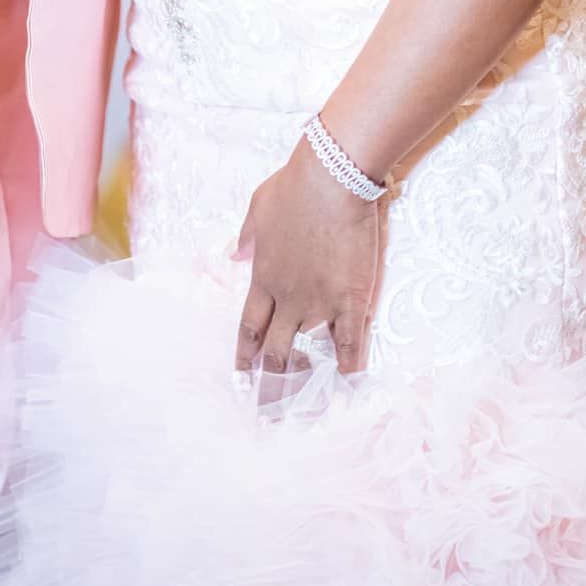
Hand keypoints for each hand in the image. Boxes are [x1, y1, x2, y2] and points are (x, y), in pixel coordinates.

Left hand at [234, 138, 382, 378]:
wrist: (331, 179)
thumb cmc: (293, 187)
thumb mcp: (258, 208)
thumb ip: (247, 237)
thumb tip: (234, 254)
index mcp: (263, 277)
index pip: (250, 326)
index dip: (245, 354)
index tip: (242, 374)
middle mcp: (288, 297)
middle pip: (275, 349)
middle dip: (270, 380)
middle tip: (268, 406)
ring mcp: (319, 301)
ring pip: (309, 349)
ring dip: (306, 372)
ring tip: (306, 398)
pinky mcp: (350, 299)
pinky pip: (349, 341)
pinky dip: (348, 363)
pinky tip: (348, 378)